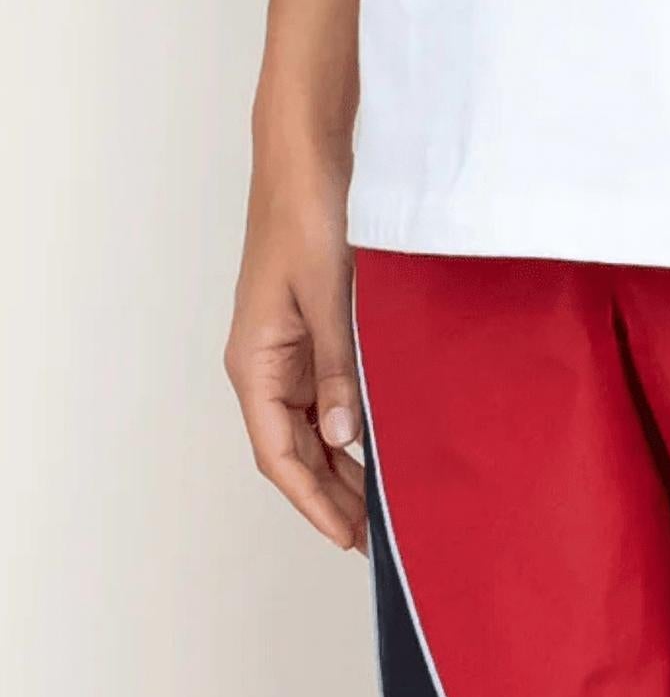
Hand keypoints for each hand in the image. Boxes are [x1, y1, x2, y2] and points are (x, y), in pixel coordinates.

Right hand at [224, 158, 365, 551]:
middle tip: (381, 540)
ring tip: (386, 511)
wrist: (306, 156)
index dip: (314, 503)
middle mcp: (266, 368)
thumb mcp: (328, 297)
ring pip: (313, 436)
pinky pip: (328, 405)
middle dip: (334, 499)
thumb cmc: (305, 213)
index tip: (349, 540)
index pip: (279, 456)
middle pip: (297, 455)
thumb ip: (338, 370)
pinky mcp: (312, 342)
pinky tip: (383, 455)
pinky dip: (352, 436)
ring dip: (344, 473)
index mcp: (255, 363)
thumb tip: (345, 439)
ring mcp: (288, 357)